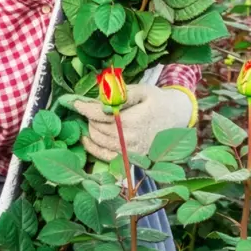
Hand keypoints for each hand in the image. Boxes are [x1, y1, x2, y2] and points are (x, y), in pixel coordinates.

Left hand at [70, 83, 195, 162]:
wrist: (176, 119)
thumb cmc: (158, 102)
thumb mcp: (142, 91)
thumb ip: (121, 94)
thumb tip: (102, 98)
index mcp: (133, 121)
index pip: (100, 115)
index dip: (85, 108)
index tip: (75, 102)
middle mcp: (129, 139)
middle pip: (97, 128)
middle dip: (90, 116)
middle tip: (91, 107)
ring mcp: (129, 152)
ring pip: (98, 141)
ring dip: (92, 129)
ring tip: (95, 119)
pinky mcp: (129, 160)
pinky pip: (104, 156)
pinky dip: (93, 147)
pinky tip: (87, 138)